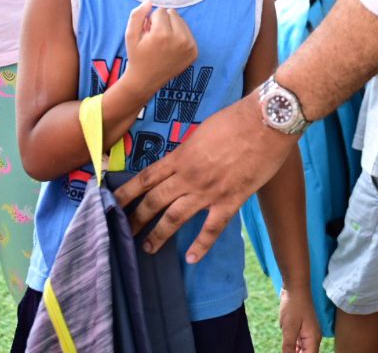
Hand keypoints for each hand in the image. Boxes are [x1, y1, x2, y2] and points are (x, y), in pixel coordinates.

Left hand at [113, 95, 296, 260]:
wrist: (265, 122)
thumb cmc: (235, 119)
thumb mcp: (202, 131)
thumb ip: (189, 150)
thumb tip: (181, 160)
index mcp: (181, 156)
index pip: (146, 178)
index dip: (126, 193)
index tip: (111, 203)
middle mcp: (188, 176)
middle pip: (154, 201)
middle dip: (136, 218)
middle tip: (123, 232)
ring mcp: (208, 191)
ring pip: (175, 218)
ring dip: (159, 235)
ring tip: (148, 248)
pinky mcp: (230, 201)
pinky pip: (211, 229)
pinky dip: (201, 245)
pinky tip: (191, 259)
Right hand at [123, 4, 197, 92]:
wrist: (146, 80)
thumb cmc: (137, 56)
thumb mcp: (130, 35)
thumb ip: (137, 15)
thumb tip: (149, 2)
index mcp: (163, 34)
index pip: (160, 11)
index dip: (151, 20)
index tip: (147, 33)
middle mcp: (179, 39)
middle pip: (173, 14)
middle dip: (163, 22)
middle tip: (155, 38)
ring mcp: (189, 47)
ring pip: (181, 22)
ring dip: (172, 28)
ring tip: (163, 43)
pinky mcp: (194, 52)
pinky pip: (188, 33)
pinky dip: (179, 37)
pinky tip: (171, 48)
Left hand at [278, 284, 320, 352]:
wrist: (295, 287)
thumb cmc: (293, 305)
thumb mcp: (289, 328)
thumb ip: (289, 346)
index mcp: (313, 339)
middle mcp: (313, 338)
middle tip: (285, 349)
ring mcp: (308, 333)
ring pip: (302, 349)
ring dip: (294, 351)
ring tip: (285, 348)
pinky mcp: (302, 328)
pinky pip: (299, 342)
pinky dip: (293, 346)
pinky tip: (286, 346)